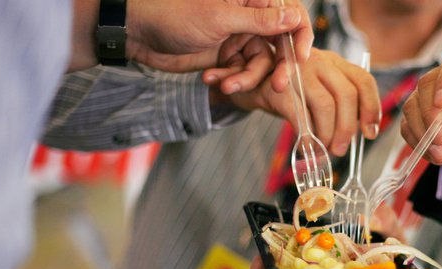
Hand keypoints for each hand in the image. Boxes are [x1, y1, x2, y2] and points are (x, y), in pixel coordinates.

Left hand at [126, 0, 312, 73]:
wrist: (140, 34)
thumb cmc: (174, 14)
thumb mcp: (221, 18)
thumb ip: (260, 20)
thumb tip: (294, 16)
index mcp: (253, 0)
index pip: (291, 15)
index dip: (301, 36)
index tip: (301, 58)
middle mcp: (250, 19)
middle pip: (280, 47)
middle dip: (278, 68)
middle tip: (278, 87)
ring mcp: (238, 39)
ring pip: (260, 66)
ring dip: (245, 78)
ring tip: (226, 84)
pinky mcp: (226, 57)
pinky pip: (240, 74)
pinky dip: (228, 79)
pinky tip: (209, 78)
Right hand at [210, 48, 381, 155]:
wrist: (245, 81)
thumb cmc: (285, 91)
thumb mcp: (314, 90)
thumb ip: (335, 105)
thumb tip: (354, 134)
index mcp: (334, 62)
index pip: (363, 81)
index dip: (371, 108)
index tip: (370, 132)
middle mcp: (319, 61)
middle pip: (347, 94)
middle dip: (348, 127)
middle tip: (341, 149)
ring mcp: (299, 71)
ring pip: (326, 104)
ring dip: (328, 132)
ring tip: (324, 149)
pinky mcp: (280, 86)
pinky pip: (300, 114)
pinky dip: (306, 135)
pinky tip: (307, 147)